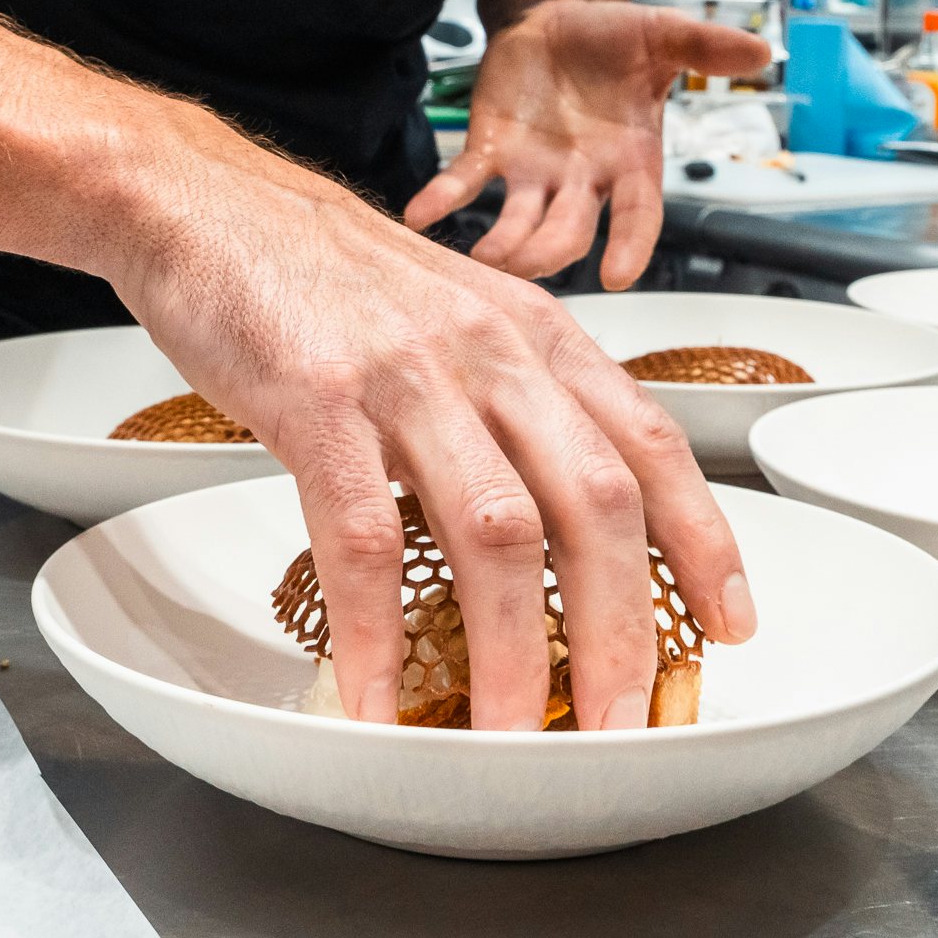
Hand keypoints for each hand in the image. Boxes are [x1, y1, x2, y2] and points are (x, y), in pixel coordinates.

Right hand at [102, 103, 755, 731]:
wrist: (207, 202)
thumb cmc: (327, 275)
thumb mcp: (458, 316)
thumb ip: (517, 399)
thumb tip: (566, 513)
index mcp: (535, 335)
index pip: (652, 443)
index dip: (704, 539)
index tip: (731, 622)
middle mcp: (491, 352)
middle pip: (595, 503)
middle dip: (621, 628)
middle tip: (620, 721)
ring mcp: (408, 377)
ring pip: (497, 534)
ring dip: (512, 651)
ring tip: (506, 735)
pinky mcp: (318, 402)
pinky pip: (362, 539)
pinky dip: (376, 633)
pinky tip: (376, 697)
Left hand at [404, 0, 770, 288]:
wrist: (557, 18)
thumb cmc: (614, 37)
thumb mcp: (664, 35)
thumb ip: (705, 46)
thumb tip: (761, 48)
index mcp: (631, 161)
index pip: (639, 216)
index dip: (630, 246)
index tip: (618, 276)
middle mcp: (581, 179)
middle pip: (569, 231)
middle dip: (550, 250)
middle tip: (527, 264)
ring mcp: (533, 173)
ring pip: (518, 223)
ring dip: (501, 244)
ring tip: (481, 258)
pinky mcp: (490, 152)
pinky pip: (463, 184)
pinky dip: (442, 201)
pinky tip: (420, 215)